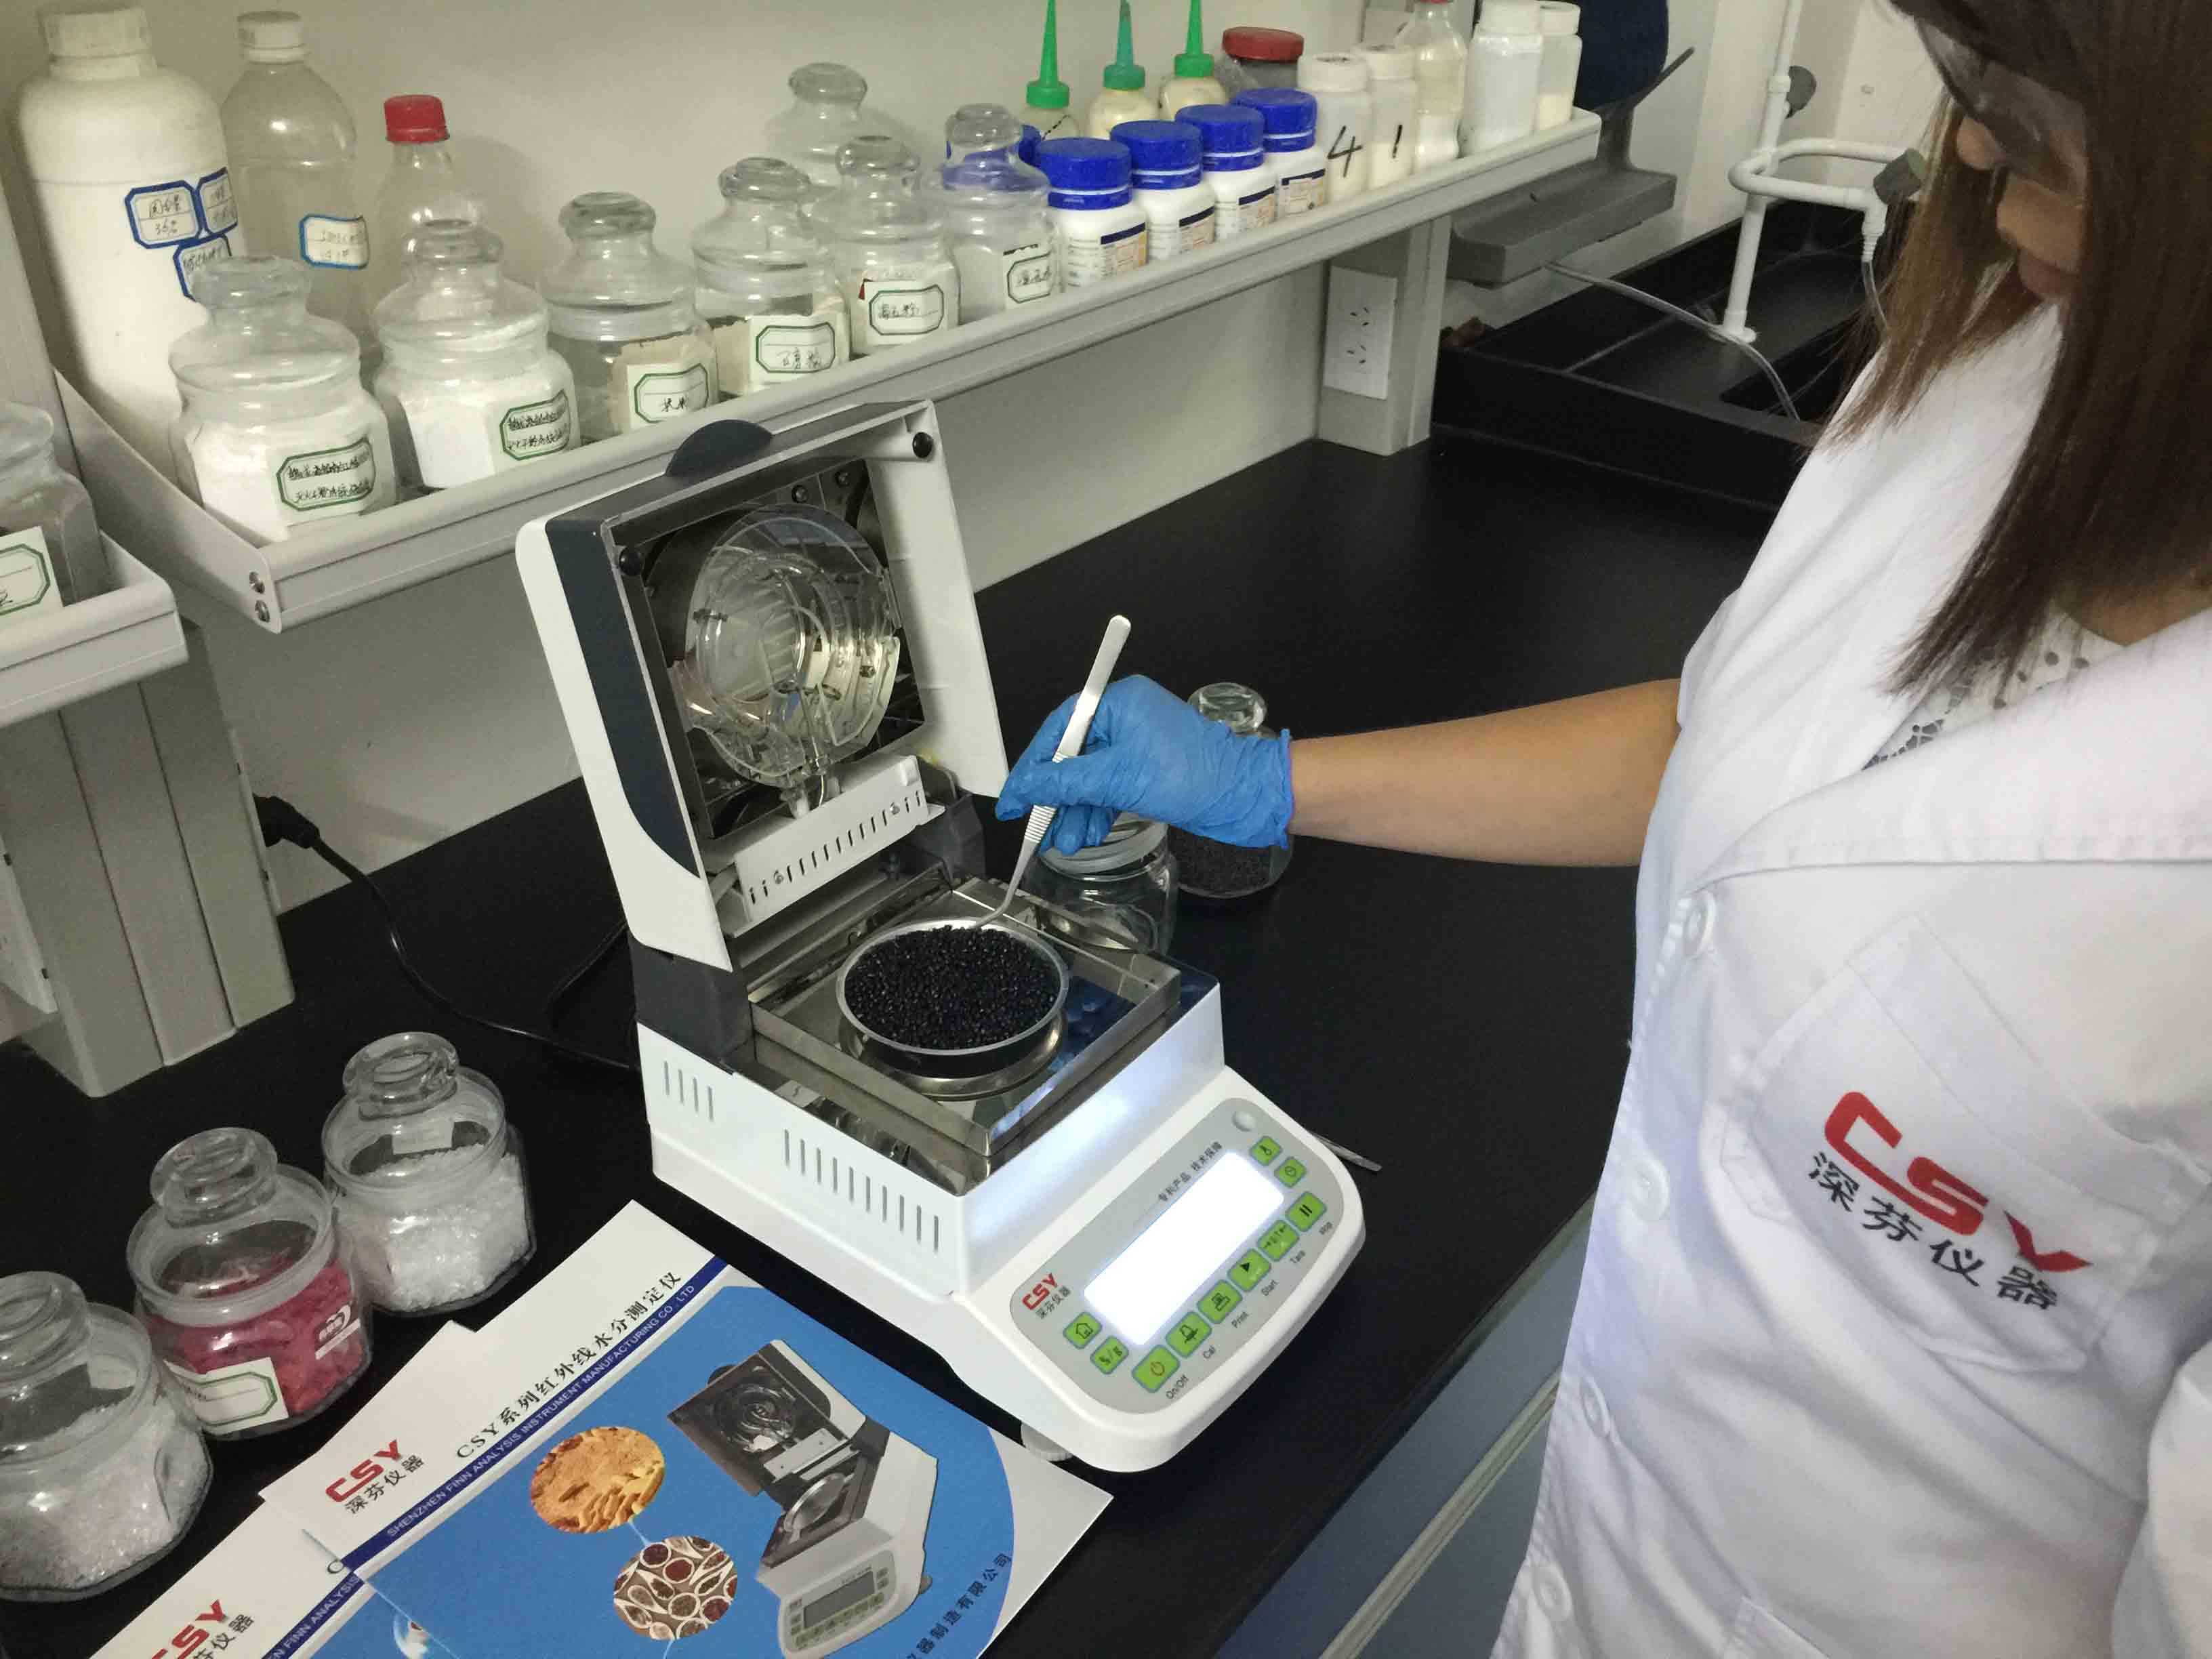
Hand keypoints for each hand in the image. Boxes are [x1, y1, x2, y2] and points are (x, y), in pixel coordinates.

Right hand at [995, 677, 1293, 853]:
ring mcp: (1138, 744)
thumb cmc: (1194, 776)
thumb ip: (1066, 783)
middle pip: (1072, 756)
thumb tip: (1025, 786)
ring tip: (1066, 842)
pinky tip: (1088, 833)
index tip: (1014, 800)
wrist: (1247, 796)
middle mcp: (1126, 718)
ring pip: (1091, 777)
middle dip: (1056, 796)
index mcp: (1118, 703)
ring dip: (1076, 810)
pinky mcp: (1150, 769)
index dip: (1032, 766)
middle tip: (1038, 829)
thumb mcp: (1119, 779)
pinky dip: (1098, 810)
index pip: (1058, 730)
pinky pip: (1111, 786)